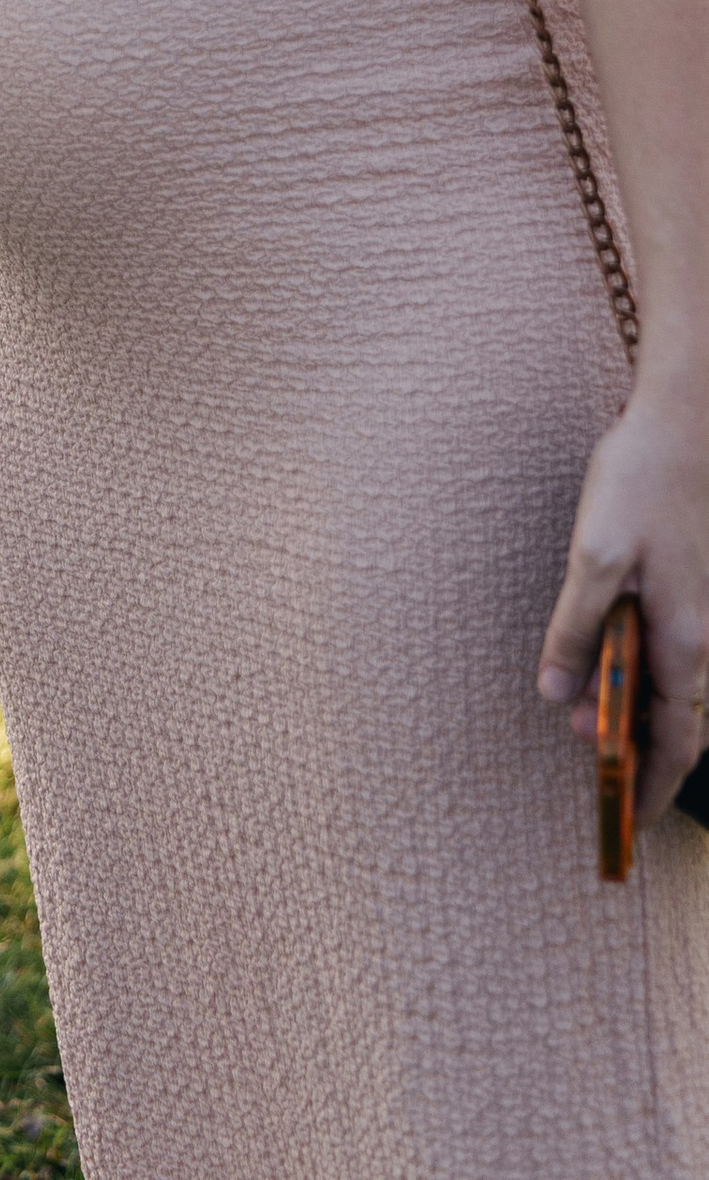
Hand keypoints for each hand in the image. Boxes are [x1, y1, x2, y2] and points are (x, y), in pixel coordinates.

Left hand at [538, 374, 708, 822]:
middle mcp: (706, 638)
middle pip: (678, 723)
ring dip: (637, 711)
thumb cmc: (641, 482)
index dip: (650, 790)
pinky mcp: (695, 589)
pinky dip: (648, 675)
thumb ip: (577, 631)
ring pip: (678, 688)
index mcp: (687, 642)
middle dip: (638, 754)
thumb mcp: (594, 559)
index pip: (675, 744)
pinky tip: (614, 656)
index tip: (626, 828)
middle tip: (594, 768)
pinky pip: (677, 653)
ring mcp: (705, 614)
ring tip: (587, 714)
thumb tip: (557, 696)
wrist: (686, 423)